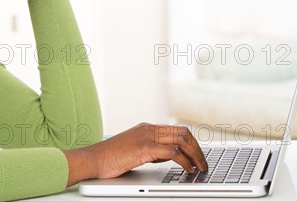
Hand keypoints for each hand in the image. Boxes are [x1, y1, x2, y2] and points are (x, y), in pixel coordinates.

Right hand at [62, 123, 207, 186]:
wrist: (92, 160)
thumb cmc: (109, 159)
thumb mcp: (134, 151)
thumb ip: (150, 150)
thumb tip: (167, 156)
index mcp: (146, 128)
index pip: (177, 130)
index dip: (192, 143)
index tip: (198, 156)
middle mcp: (148, 129)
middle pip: (183, 132)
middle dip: (198, 149)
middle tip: (204, 163)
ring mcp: (146, 136)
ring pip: (181, 139)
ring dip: (195, 155)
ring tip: (200, 168)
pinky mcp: (143, 148)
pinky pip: (172, 152)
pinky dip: (185, 161)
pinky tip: (188, 169)